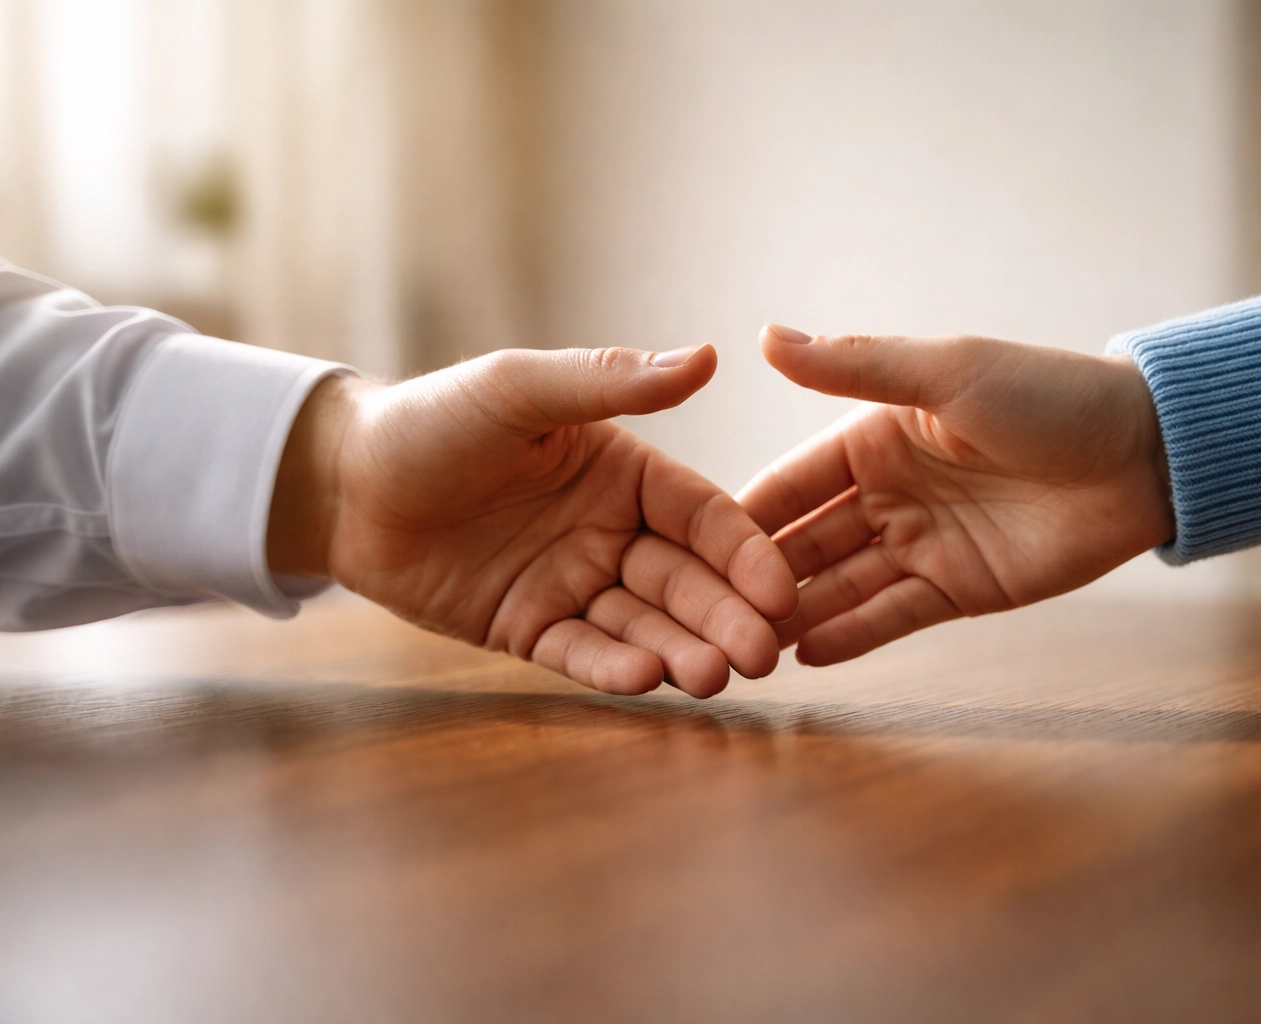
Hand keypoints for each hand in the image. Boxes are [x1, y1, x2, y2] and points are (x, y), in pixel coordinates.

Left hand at [266, 344, 796, 697]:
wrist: (343, 483)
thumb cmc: (433, 420)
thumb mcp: (522, 391)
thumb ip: (611, 380)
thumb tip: (707, 356)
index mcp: (626, 473)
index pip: (704, 517)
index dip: (744, 554)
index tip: (779, 590)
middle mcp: (612, 532)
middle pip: (687, 581)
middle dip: (727, 618)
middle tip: (760, 656)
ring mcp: (574, 584)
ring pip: (645, 624)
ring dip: (682, 651)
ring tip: (712, 677)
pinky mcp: (530, 628)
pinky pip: (581, 652)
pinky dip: (613, 667)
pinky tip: (644, 679)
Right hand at [737, 326, 1173, 665]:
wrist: (1145, 456)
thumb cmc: (1050, 397)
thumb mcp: (948, 375)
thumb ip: (857, 369)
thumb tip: (767, 339)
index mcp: (874, 437)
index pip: (791, 482)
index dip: (745, 514)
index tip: (687, 546)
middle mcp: (887, 494)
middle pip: (806, 541)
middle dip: (759, 577)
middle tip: (703, 615)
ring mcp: (920, 545)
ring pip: (841, 584)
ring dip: (794, 613)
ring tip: (742, 645)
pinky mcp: (958, 589)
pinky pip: (892, 615)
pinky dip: (851, 635)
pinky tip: (805, 655)